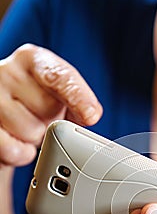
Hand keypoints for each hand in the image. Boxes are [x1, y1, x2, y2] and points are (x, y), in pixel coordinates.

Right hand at [0, 43, 101, 166]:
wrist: (7, 122)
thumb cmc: (38, 106)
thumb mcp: (61, 98)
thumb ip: (79, 103)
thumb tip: (90, 115)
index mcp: (32, 60)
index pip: (57, 76)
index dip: (77, 96)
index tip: (91, 115)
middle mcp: (8, 73)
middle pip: (48, 109)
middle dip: (53, 121)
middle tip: (44, 119)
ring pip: (31, 132)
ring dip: (36, 138)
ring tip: (29, 129)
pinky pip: (13, 150)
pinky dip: (22, 154)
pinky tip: (19, 143)